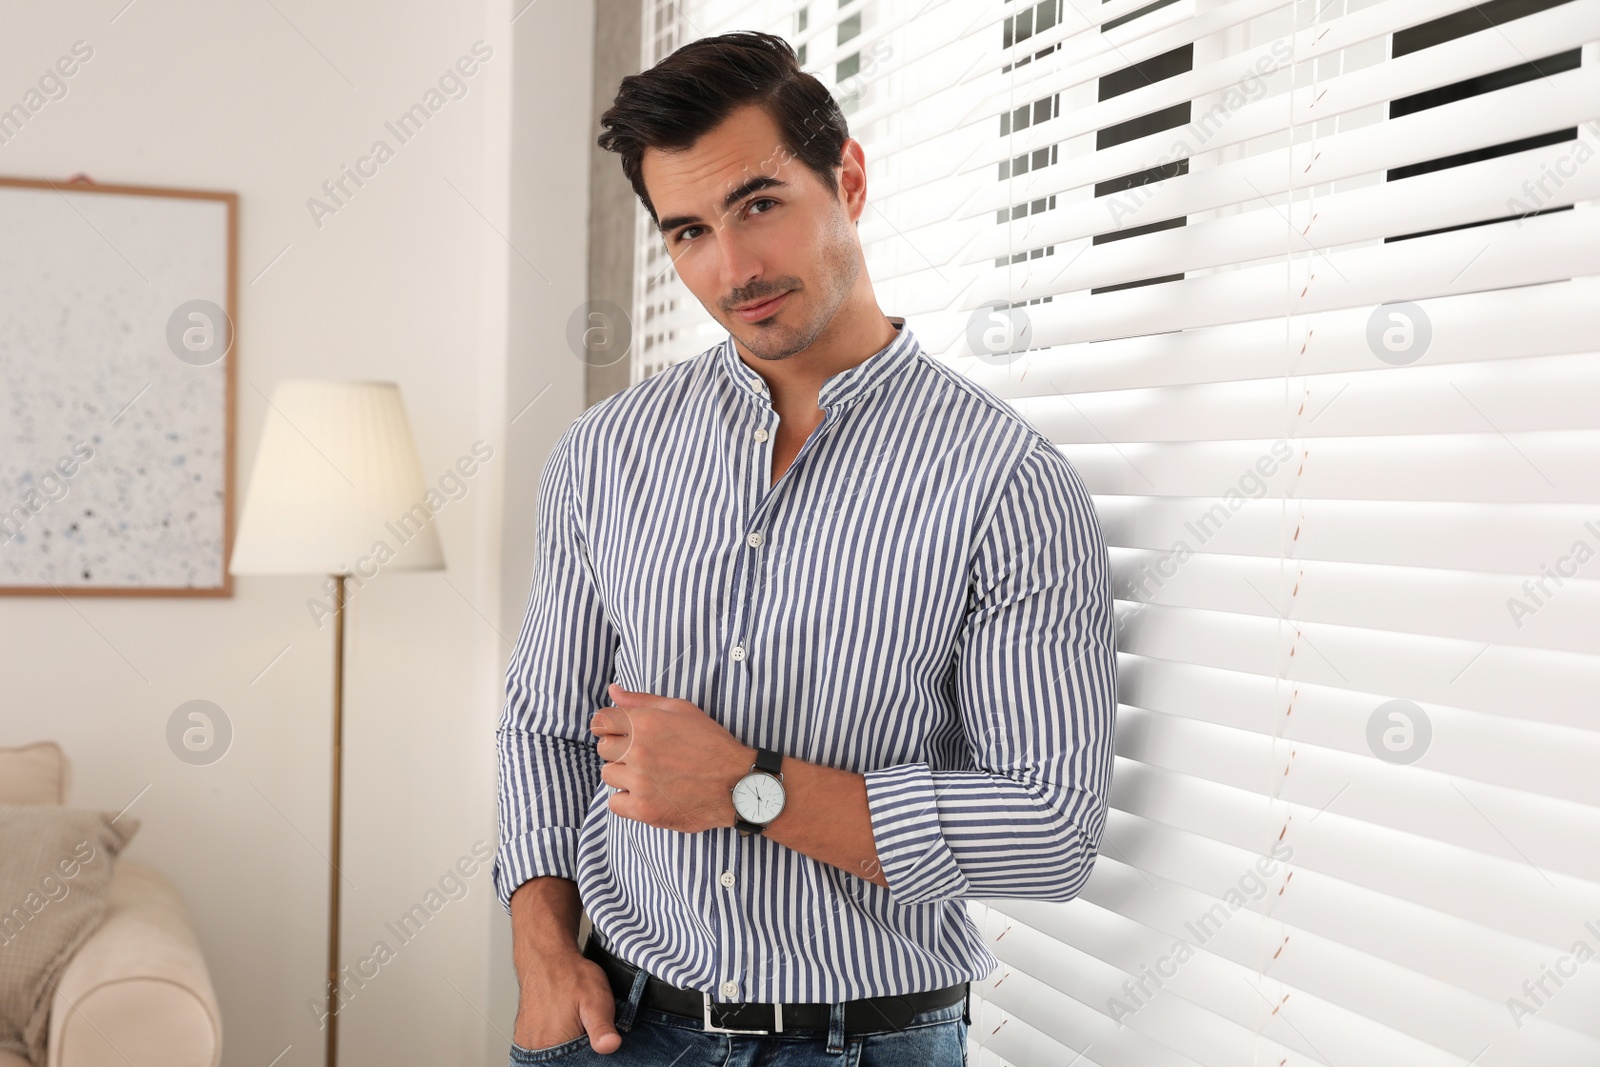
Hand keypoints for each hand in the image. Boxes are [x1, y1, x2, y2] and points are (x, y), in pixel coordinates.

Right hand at [512, 945, 621, 1054]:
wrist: (547, 956)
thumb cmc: (571, 975)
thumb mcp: (596, 1000)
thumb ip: (602, 1027)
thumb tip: (610, 1046)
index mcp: (552, 1043)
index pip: (576, 1066)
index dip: (590, 1059)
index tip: (594, 1044)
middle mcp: (535, 1047)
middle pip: (564, 1063)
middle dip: (579, 1055)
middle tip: (585, 1030)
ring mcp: (527, 1042)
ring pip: (553, 1059)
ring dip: (567, 1050)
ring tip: (574, 1027)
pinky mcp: (524, 1036)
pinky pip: (542, 1050)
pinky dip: (556, 1044)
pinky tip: (564, 1030)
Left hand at [592, 682, 754, 832]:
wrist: (736, 783)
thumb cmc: (711, 744)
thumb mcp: (681, 710)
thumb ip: (642, 700)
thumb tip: (613, 691)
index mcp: (645, 723)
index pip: (601, 722)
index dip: (611, 728)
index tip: (623, 734)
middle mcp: (638, 751)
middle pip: (604, 749)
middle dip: (620, 751)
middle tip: (645, 756)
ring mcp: (639, 782)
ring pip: (608, 775)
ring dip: (624, 775)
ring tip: (650, 775)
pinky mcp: (643, 809)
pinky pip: (614, 803)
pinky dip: (627, 800)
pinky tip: (647, 794)